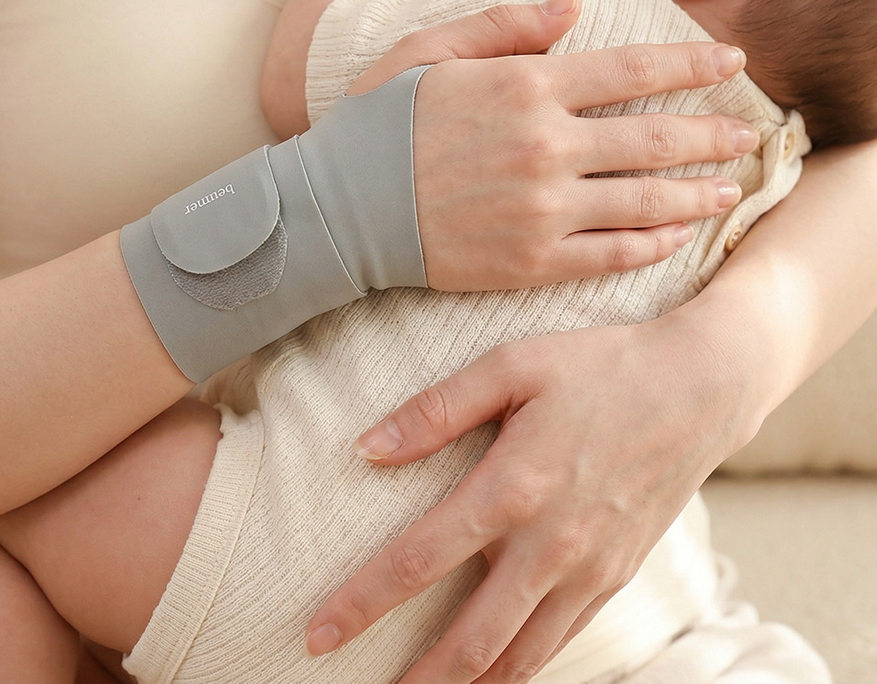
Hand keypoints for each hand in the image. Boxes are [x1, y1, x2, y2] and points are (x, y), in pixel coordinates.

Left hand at [306, 311, 749, 681]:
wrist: (701, 387)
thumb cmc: (600, 366)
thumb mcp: (513, 365)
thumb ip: (437, 410)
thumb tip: (366, 447)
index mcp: (514, 487)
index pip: (420, 561)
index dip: (362, 603)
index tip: (317, 632)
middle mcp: (551, 545)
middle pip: (470, 639)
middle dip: (416, 680)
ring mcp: (590, 570)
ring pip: (519, 658)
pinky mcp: (617, 577)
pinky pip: (560, 642)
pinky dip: (520, 668)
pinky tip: (494, 671)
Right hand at [352, 0, 756, 290]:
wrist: (336, 209)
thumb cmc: (376, 123)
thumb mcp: (427, 49)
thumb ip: (505, 23)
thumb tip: (575, 5)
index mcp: (524, 86)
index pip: (633, 71)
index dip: (692, 65)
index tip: (733, 61)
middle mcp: (544, 146)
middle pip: (655, 139)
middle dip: (712, 134)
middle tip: (750, 133)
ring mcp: (542, 210)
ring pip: (645, 201)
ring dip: (698, 194)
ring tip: (732, 189)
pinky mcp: (530, 261)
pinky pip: (611, 254)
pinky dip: (652, 244)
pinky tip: (678, 235)